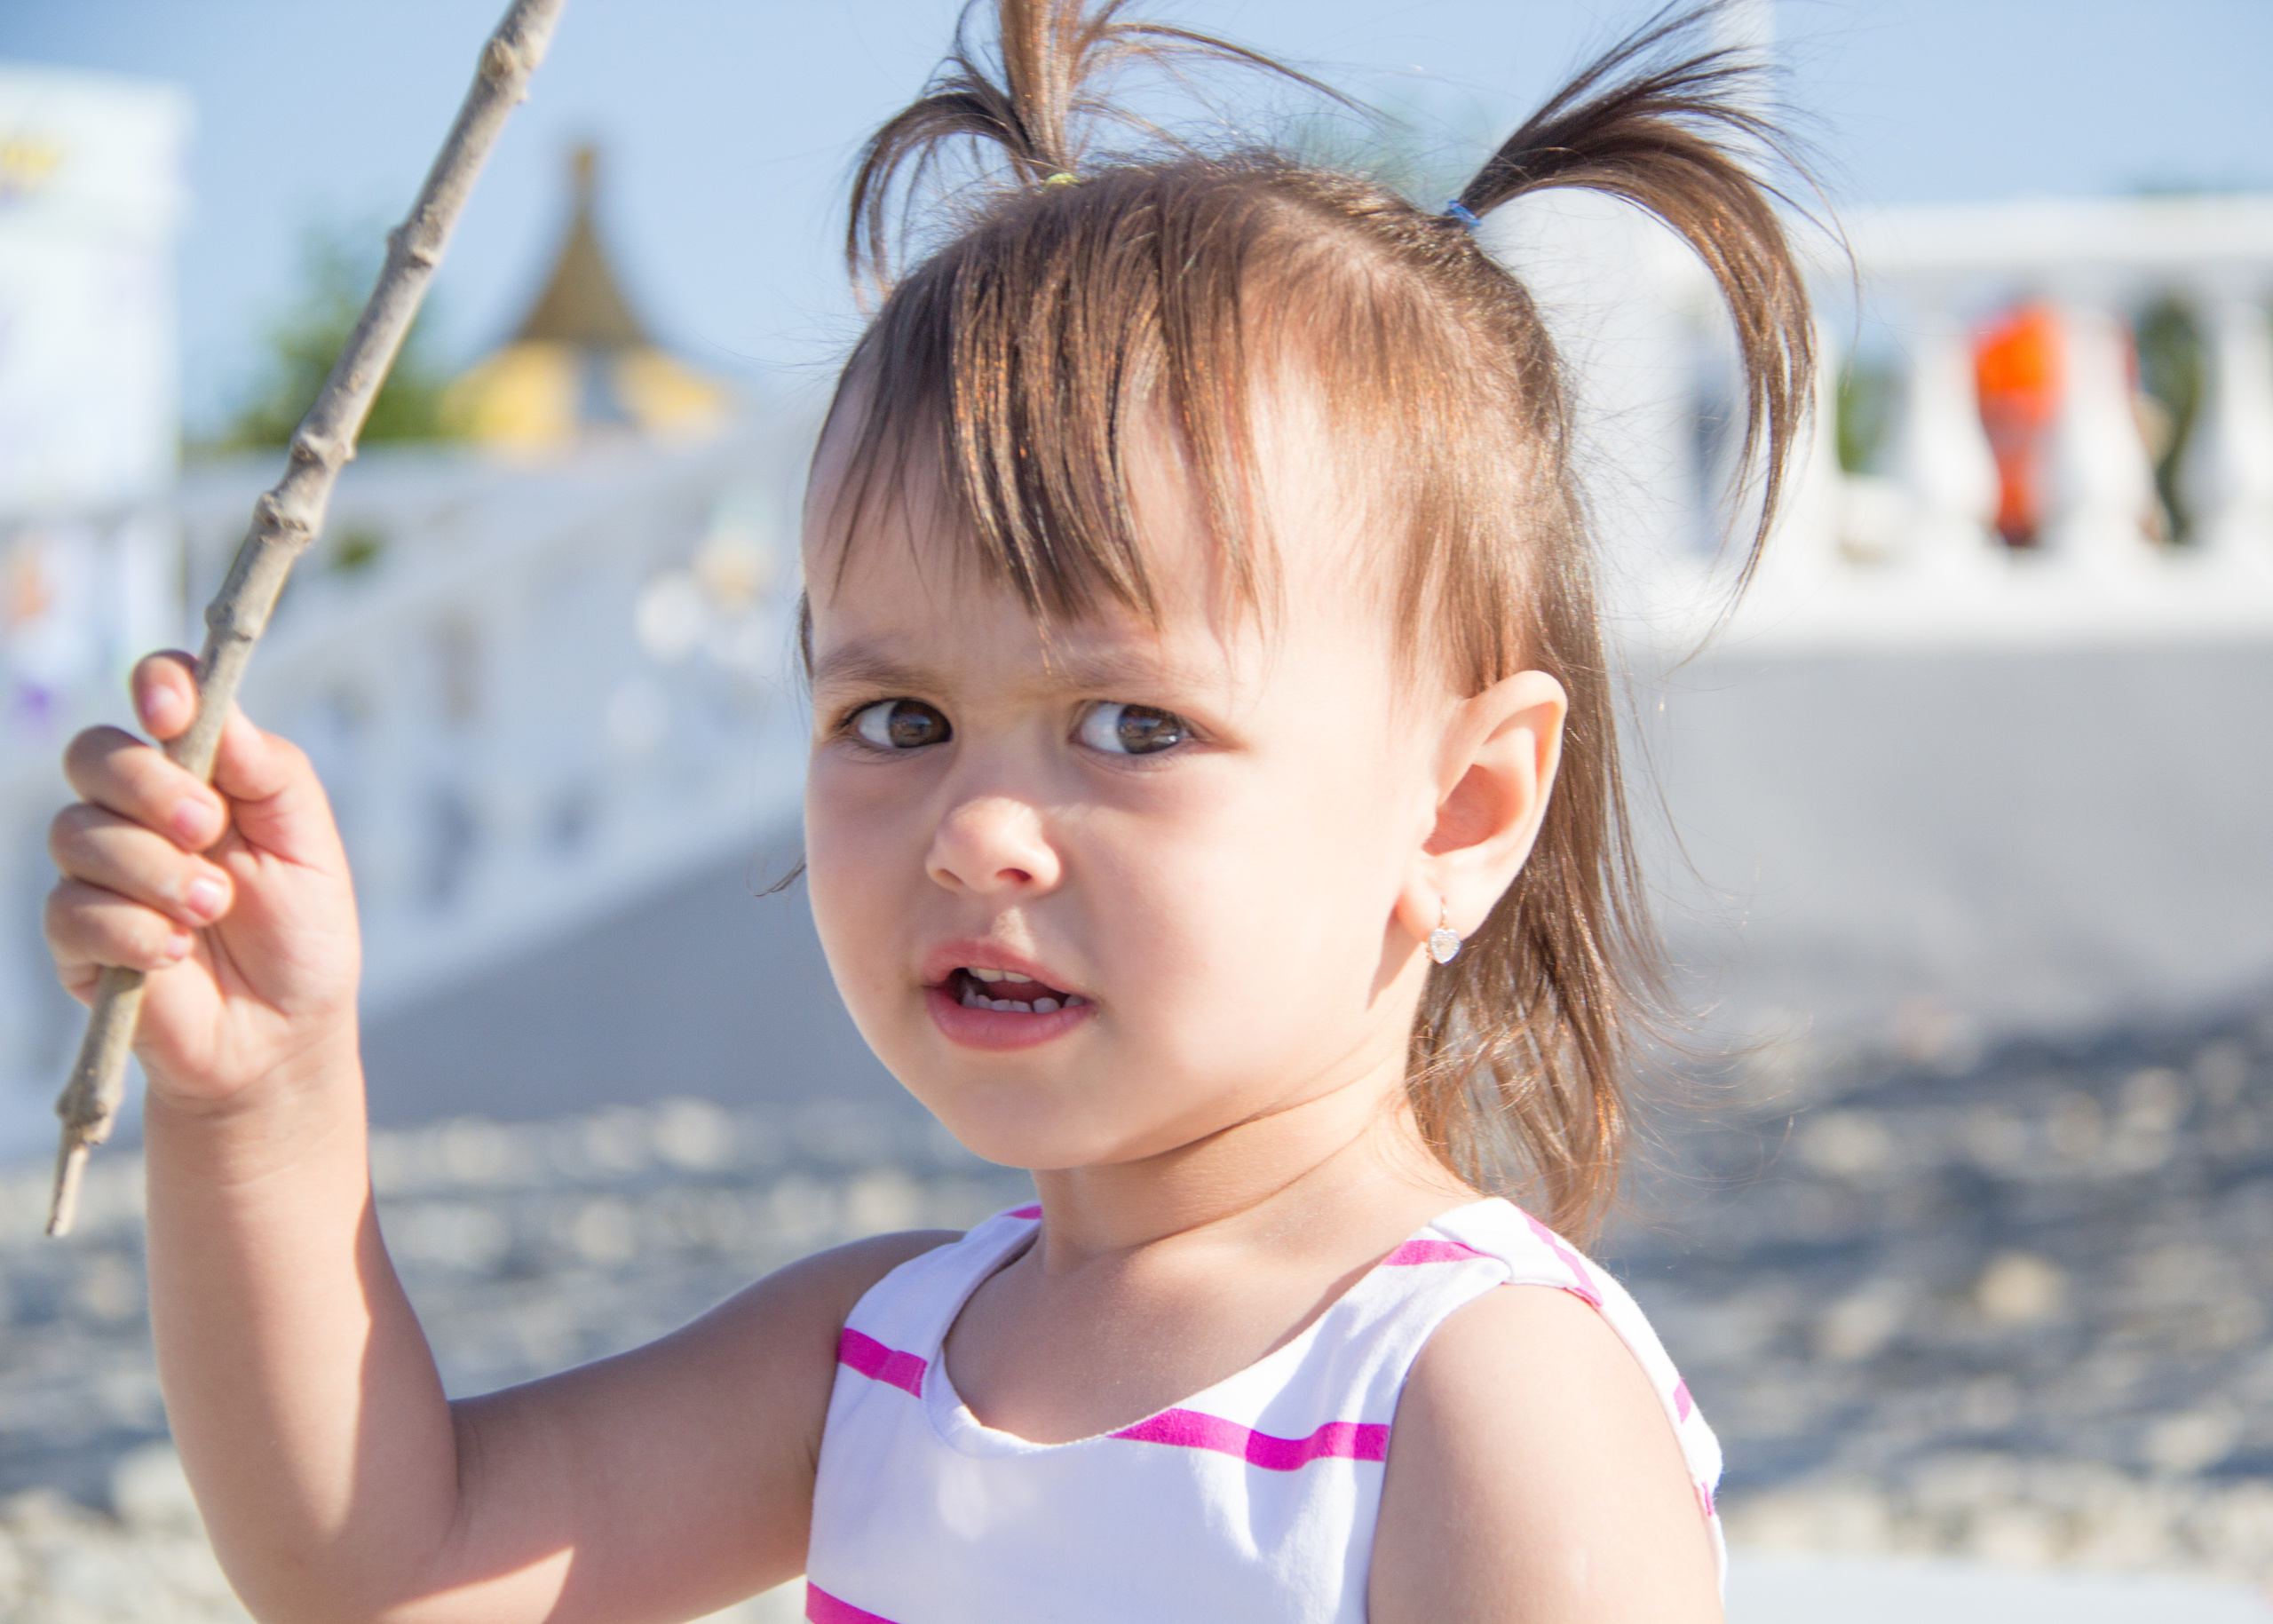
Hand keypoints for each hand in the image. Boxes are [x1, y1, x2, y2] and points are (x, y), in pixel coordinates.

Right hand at [44, 653, 361, 1111]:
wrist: (282, 1035)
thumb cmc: (301, 935)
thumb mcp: (309, 848)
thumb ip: (271, 774)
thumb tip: (220, 711)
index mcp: (202, 775)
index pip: (160, 696)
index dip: (157, 685)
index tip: (170, 711)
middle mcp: (139, 812)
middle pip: (95, 753)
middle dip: (149, 786)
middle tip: (208, 831)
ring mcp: (100, 872)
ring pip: (78, 831)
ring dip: (154, 871)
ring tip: (211, 910)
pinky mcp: (75, 936)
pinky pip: (72, 909)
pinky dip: (134, 930)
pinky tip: (177, 954)